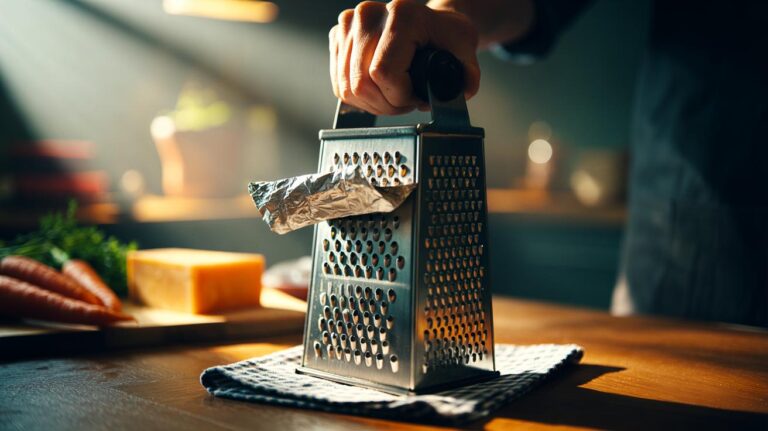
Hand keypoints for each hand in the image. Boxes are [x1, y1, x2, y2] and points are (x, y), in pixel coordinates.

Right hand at [328, 0, 479, 114]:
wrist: (431, 24)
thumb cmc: (446, 38)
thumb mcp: (466, 55)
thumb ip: (467, 77)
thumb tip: (458, 92)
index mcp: (401, 15)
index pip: (383, 73)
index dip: (399, 97)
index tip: (417, 95)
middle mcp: (369, 14)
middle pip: (361, 84)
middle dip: (385, 104)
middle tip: (406, 100)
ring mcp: (349, 24)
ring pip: (347, 88)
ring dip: (372, 103)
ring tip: (393, 94)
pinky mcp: (338, 36)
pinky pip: (339, 85)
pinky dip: (359, 97)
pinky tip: (379, 90)